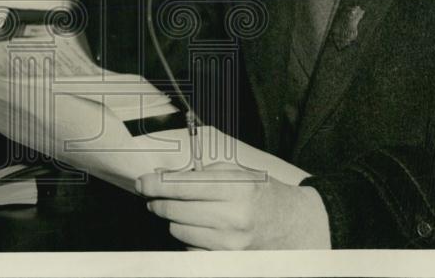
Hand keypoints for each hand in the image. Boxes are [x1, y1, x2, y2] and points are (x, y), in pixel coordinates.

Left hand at [136, 162, 331, 249]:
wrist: (293, 225)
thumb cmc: (262, 195)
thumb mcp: (238, 173)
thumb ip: (202, 174)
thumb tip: (163, 179)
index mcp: (236, 188)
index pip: (183, 185)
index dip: (157, 184)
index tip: (142, 183)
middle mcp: (233, 217)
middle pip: (176, 210)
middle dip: (159, 202)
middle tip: (154, 198)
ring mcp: (230, 243)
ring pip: (179, 231)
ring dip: (174, 220)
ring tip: (182, 212)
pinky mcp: (228, 260)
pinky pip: (190, 249)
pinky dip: (188, 238)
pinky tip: (199, 229)